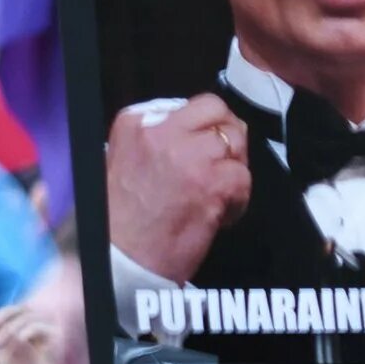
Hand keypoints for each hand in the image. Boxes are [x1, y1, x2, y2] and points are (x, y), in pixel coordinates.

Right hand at [106, 95, 251, 282]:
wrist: (121, 257)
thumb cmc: (120, 218)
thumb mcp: (124, 159)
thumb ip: (158, 138)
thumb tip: (195, 131)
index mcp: (137, 121)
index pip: (194, 105)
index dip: (206, 128)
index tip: (202, 148)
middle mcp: (163, 132)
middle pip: (220, 113)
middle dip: (228, 136)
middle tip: (221, 164)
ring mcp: (191, 156)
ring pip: (237, 143)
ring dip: (233, 168)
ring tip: (216, 192)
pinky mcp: (214, 183)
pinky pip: (244, 178)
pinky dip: (239, 198)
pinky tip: (219, 213)